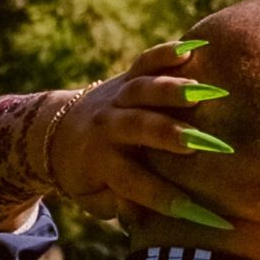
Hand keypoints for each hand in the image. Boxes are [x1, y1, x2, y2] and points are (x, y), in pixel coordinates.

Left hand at [46, 40, 232, 226]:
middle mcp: (108, 127)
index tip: (192, 209)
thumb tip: (143, 211)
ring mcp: (117, 98)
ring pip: (143, 91)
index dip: (162, 197)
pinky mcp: (126, 77)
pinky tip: (194, 48)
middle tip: (200, 143)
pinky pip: (145, 62)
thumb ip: (119, 204)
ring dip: (172, 91)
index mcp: (101, 162)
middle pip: (139, 128)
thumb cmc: (87, 176)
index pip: (134, 182)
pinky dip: (167, 53)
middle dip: (169, 135)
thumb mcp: (95, 199)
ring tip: (202, 91)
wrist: (56, 133)